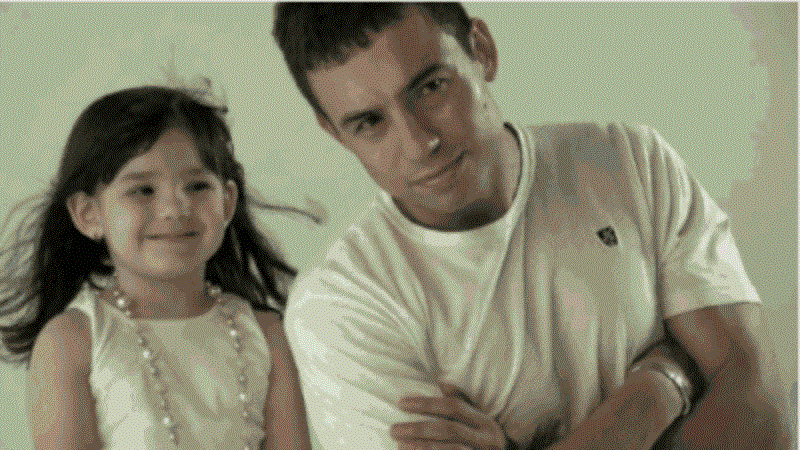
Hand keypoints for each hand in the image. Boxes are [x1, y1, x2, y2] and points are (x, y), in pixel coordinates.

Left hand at [390, 382, 508, 449]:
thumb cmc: (485, 443)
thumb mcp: (480, 422)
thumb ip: (462, 403)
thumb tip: (442, 380)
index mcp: (485, 422)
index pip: (453, 407)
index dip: (427, 403)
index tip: (402, 403)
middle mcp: (487, 439)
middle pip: (448, 430)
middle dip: (419, 429)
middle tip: (394, 429)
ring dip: (422, 447)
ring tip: (400, 444)